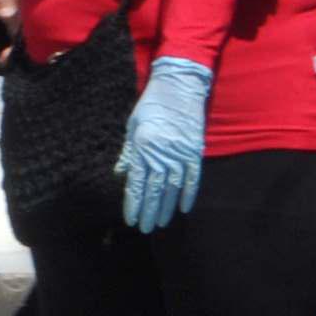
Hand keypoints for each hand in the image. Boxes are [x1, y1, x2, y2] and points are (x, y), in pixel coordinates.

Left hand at [119, 54, 213, 230]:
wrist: (179, 86)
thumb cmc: (151, 105)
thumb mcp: (132, 125)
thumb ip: (128, 152)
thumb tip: (120, 174)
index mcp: (143, 147)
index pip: (137, 183)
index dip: (133, 204)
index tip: (131, 219)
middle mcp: (161, 153)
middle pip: (154, 189)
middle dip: (148, 211)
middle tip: (144, 228)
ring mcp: (180, 153)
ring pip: (173, 187)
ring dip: (166, 207)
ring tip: (160, 223)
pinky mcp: (195, 150)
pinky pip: (193, 177)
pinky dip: (188, 194)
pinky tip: (183, 209)